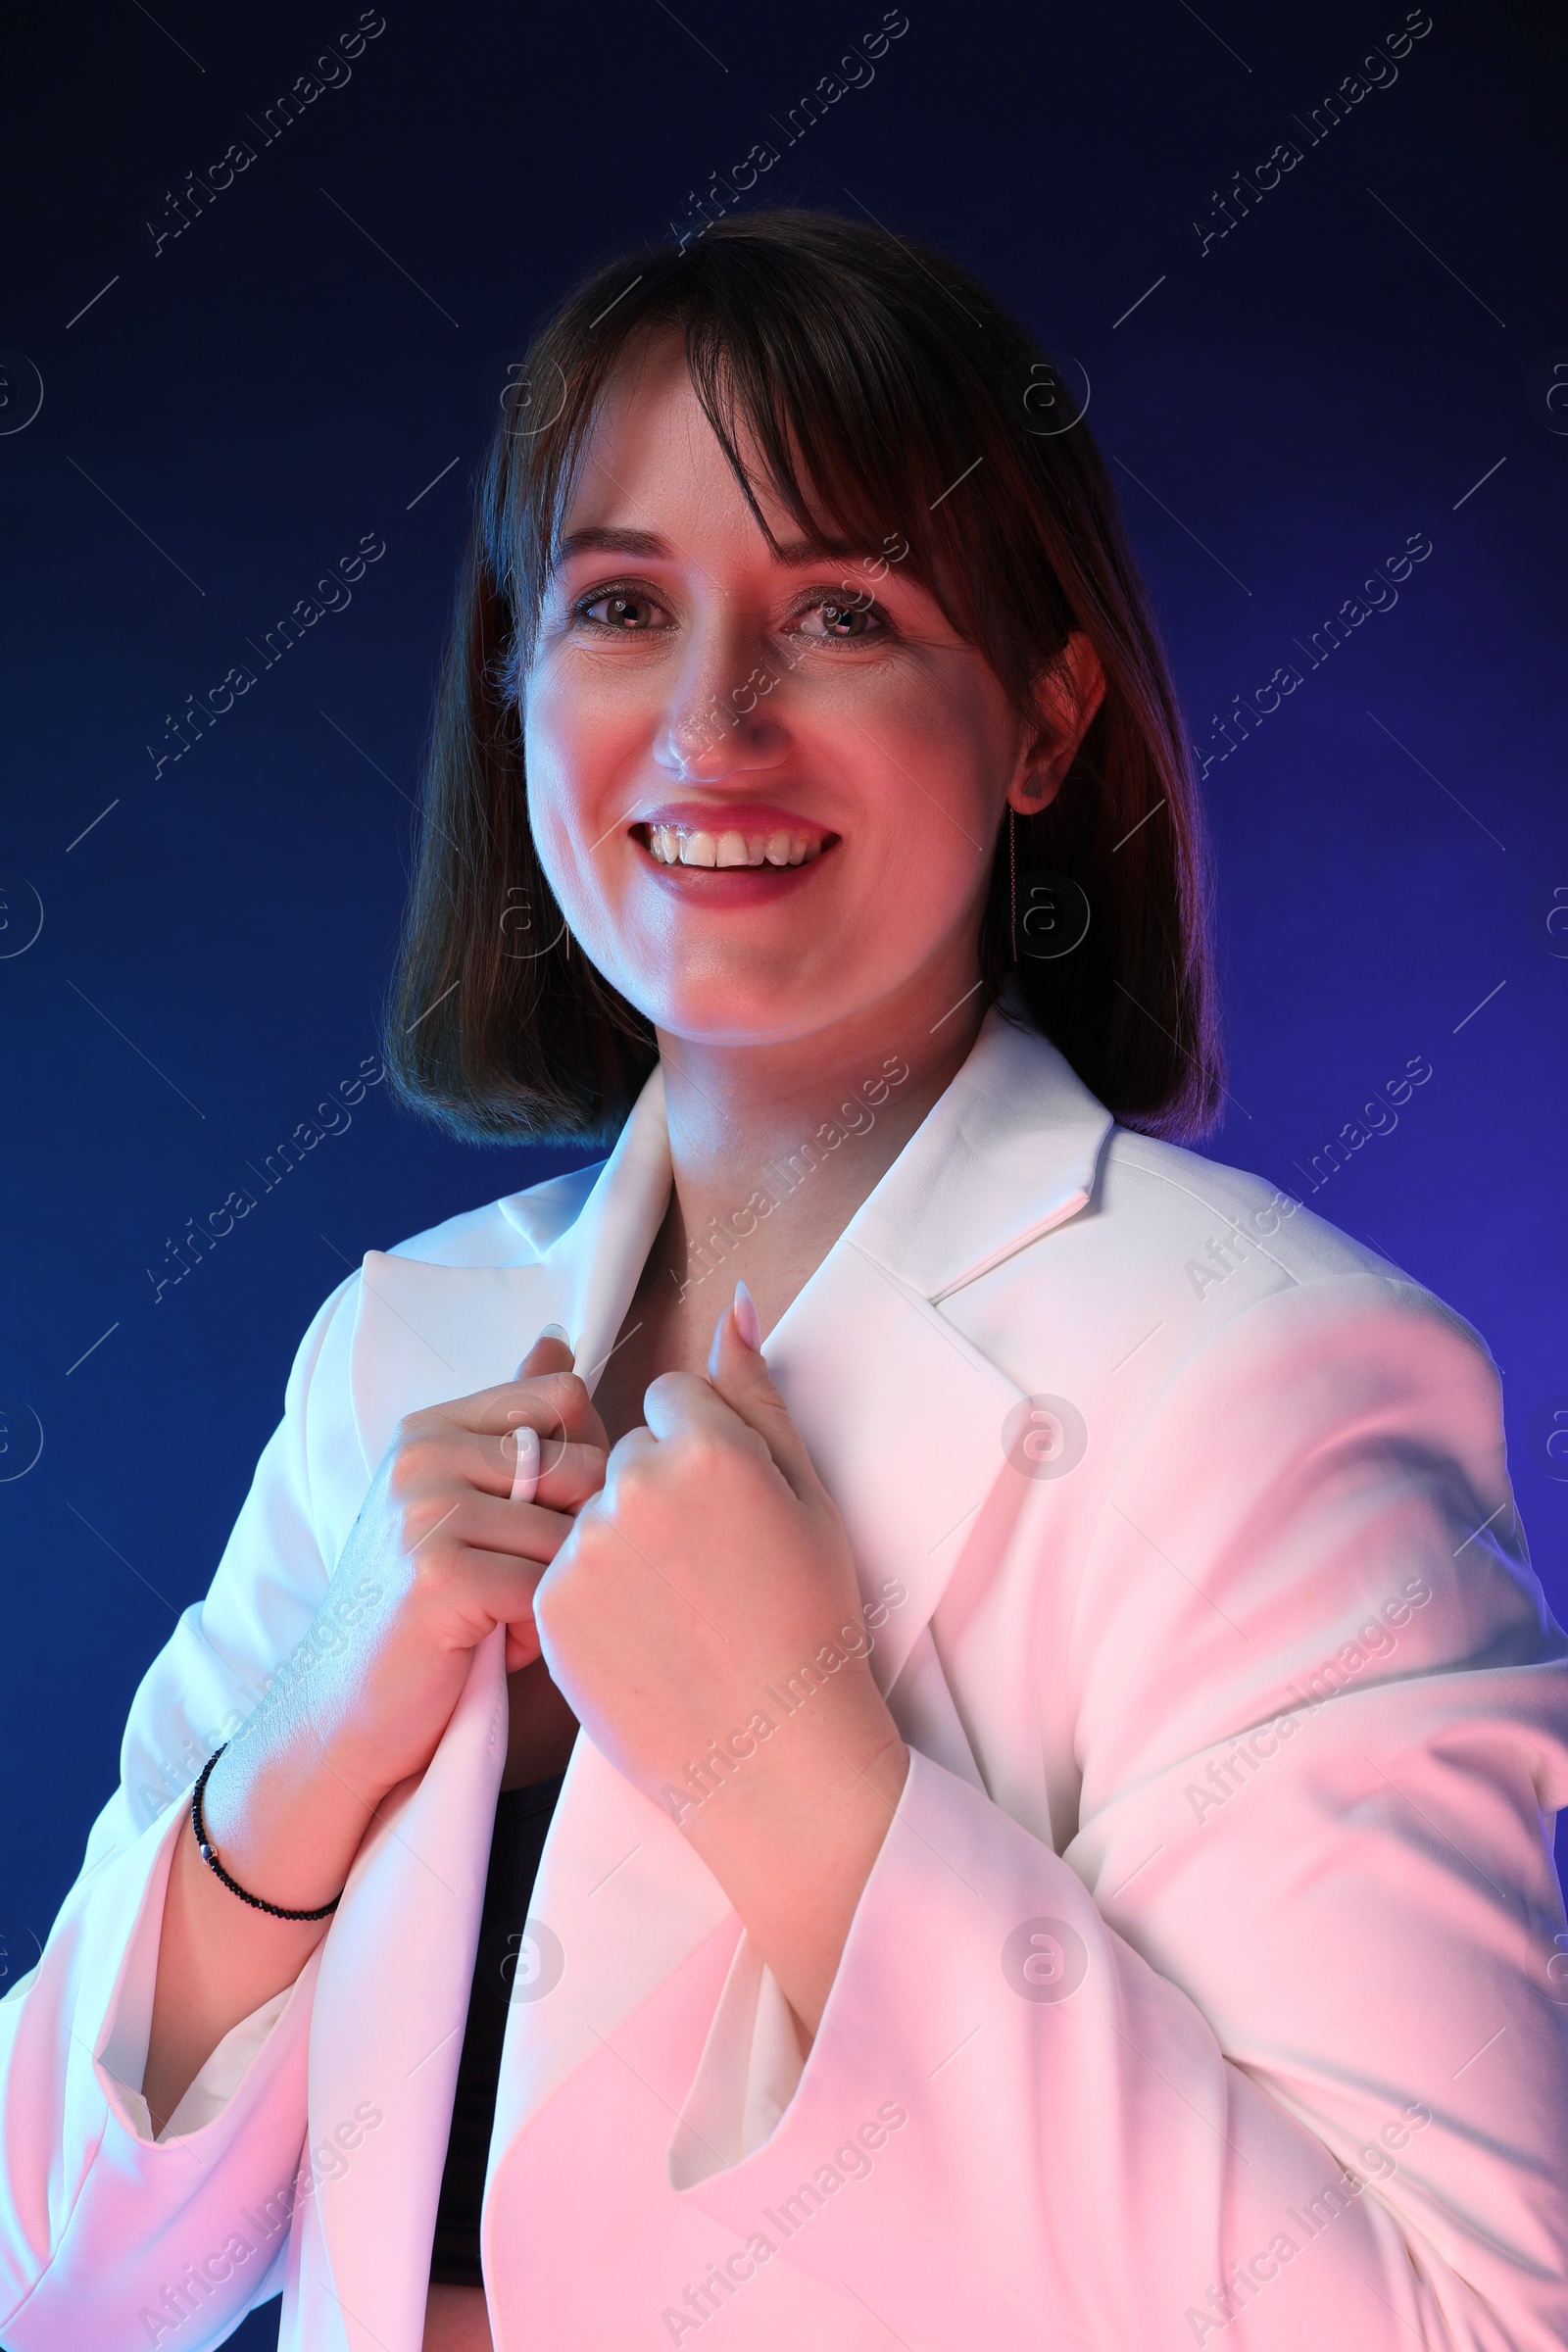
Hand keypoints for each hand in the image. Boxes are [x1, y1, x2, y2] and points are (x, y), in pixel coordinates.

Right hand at [246, 1331, 607, 1805]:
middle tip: (513, 1585)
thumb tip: (559, 1340)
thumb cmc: (419, 1616)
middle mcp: (422, 1455)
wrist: (340, 1716)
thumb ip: (514, 1427)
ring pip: (570, 1536)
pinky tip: (486, 1649)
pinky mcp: (438, 1575)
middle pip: (582, 1466)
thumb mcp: (462, 1505)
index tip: (542, 1520)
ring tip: (496, 1621)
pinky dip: (534, 1635)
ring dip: (553, 1595)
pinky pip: (546, 1591)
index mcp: (431, 1428)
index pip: (563, 1397)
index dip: (585, 1464)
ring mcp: (424, 1511)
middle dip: (574, 1540)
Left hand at [532, 1287, 907, 2031]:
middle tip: (706, 1570)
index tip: (725, 1513)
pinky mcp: (549, 1606)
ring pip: (589, 1512)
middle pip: (626, 1454)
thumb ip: (759, 1395)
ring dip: (619, 1543)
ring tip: (675, 1611)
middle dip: (655, 1493)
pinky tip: (641, 1638)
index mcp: (709, 1447)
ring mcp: (586, 1548)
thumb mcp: (808, 1498)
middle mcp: (637, 1485)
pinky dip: (590, 1595)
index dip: (701, 1452)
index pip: (672, 1400)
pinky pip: (560, 1567)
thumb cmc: (811, 1622)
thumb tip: (736, 1304)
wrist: (775, 1755)